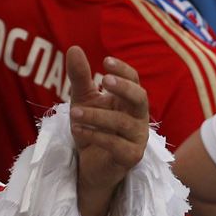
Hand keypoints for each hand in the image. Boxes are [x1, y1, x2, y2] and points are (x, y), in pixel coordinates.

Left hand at [66, 46, 148, 215]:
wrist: (89, 167)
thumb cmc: (91, 130)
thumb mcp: (81, 100)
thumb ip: (80, 78)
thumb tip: (74, 48)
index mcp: (128, 102)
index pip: (134, 81)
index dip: (123, 71)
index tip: (105, 62)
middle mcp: (138, 118)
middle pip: (141, 99)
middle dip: (124, 89)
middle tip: (103, 82)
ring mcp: (137, 139)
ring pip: (123, 123)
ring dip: (97, 116)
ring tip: (74, 112)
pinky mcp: (130, 158)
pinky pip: (115, 145)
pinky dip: (95, 136)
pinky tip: (77, 130)